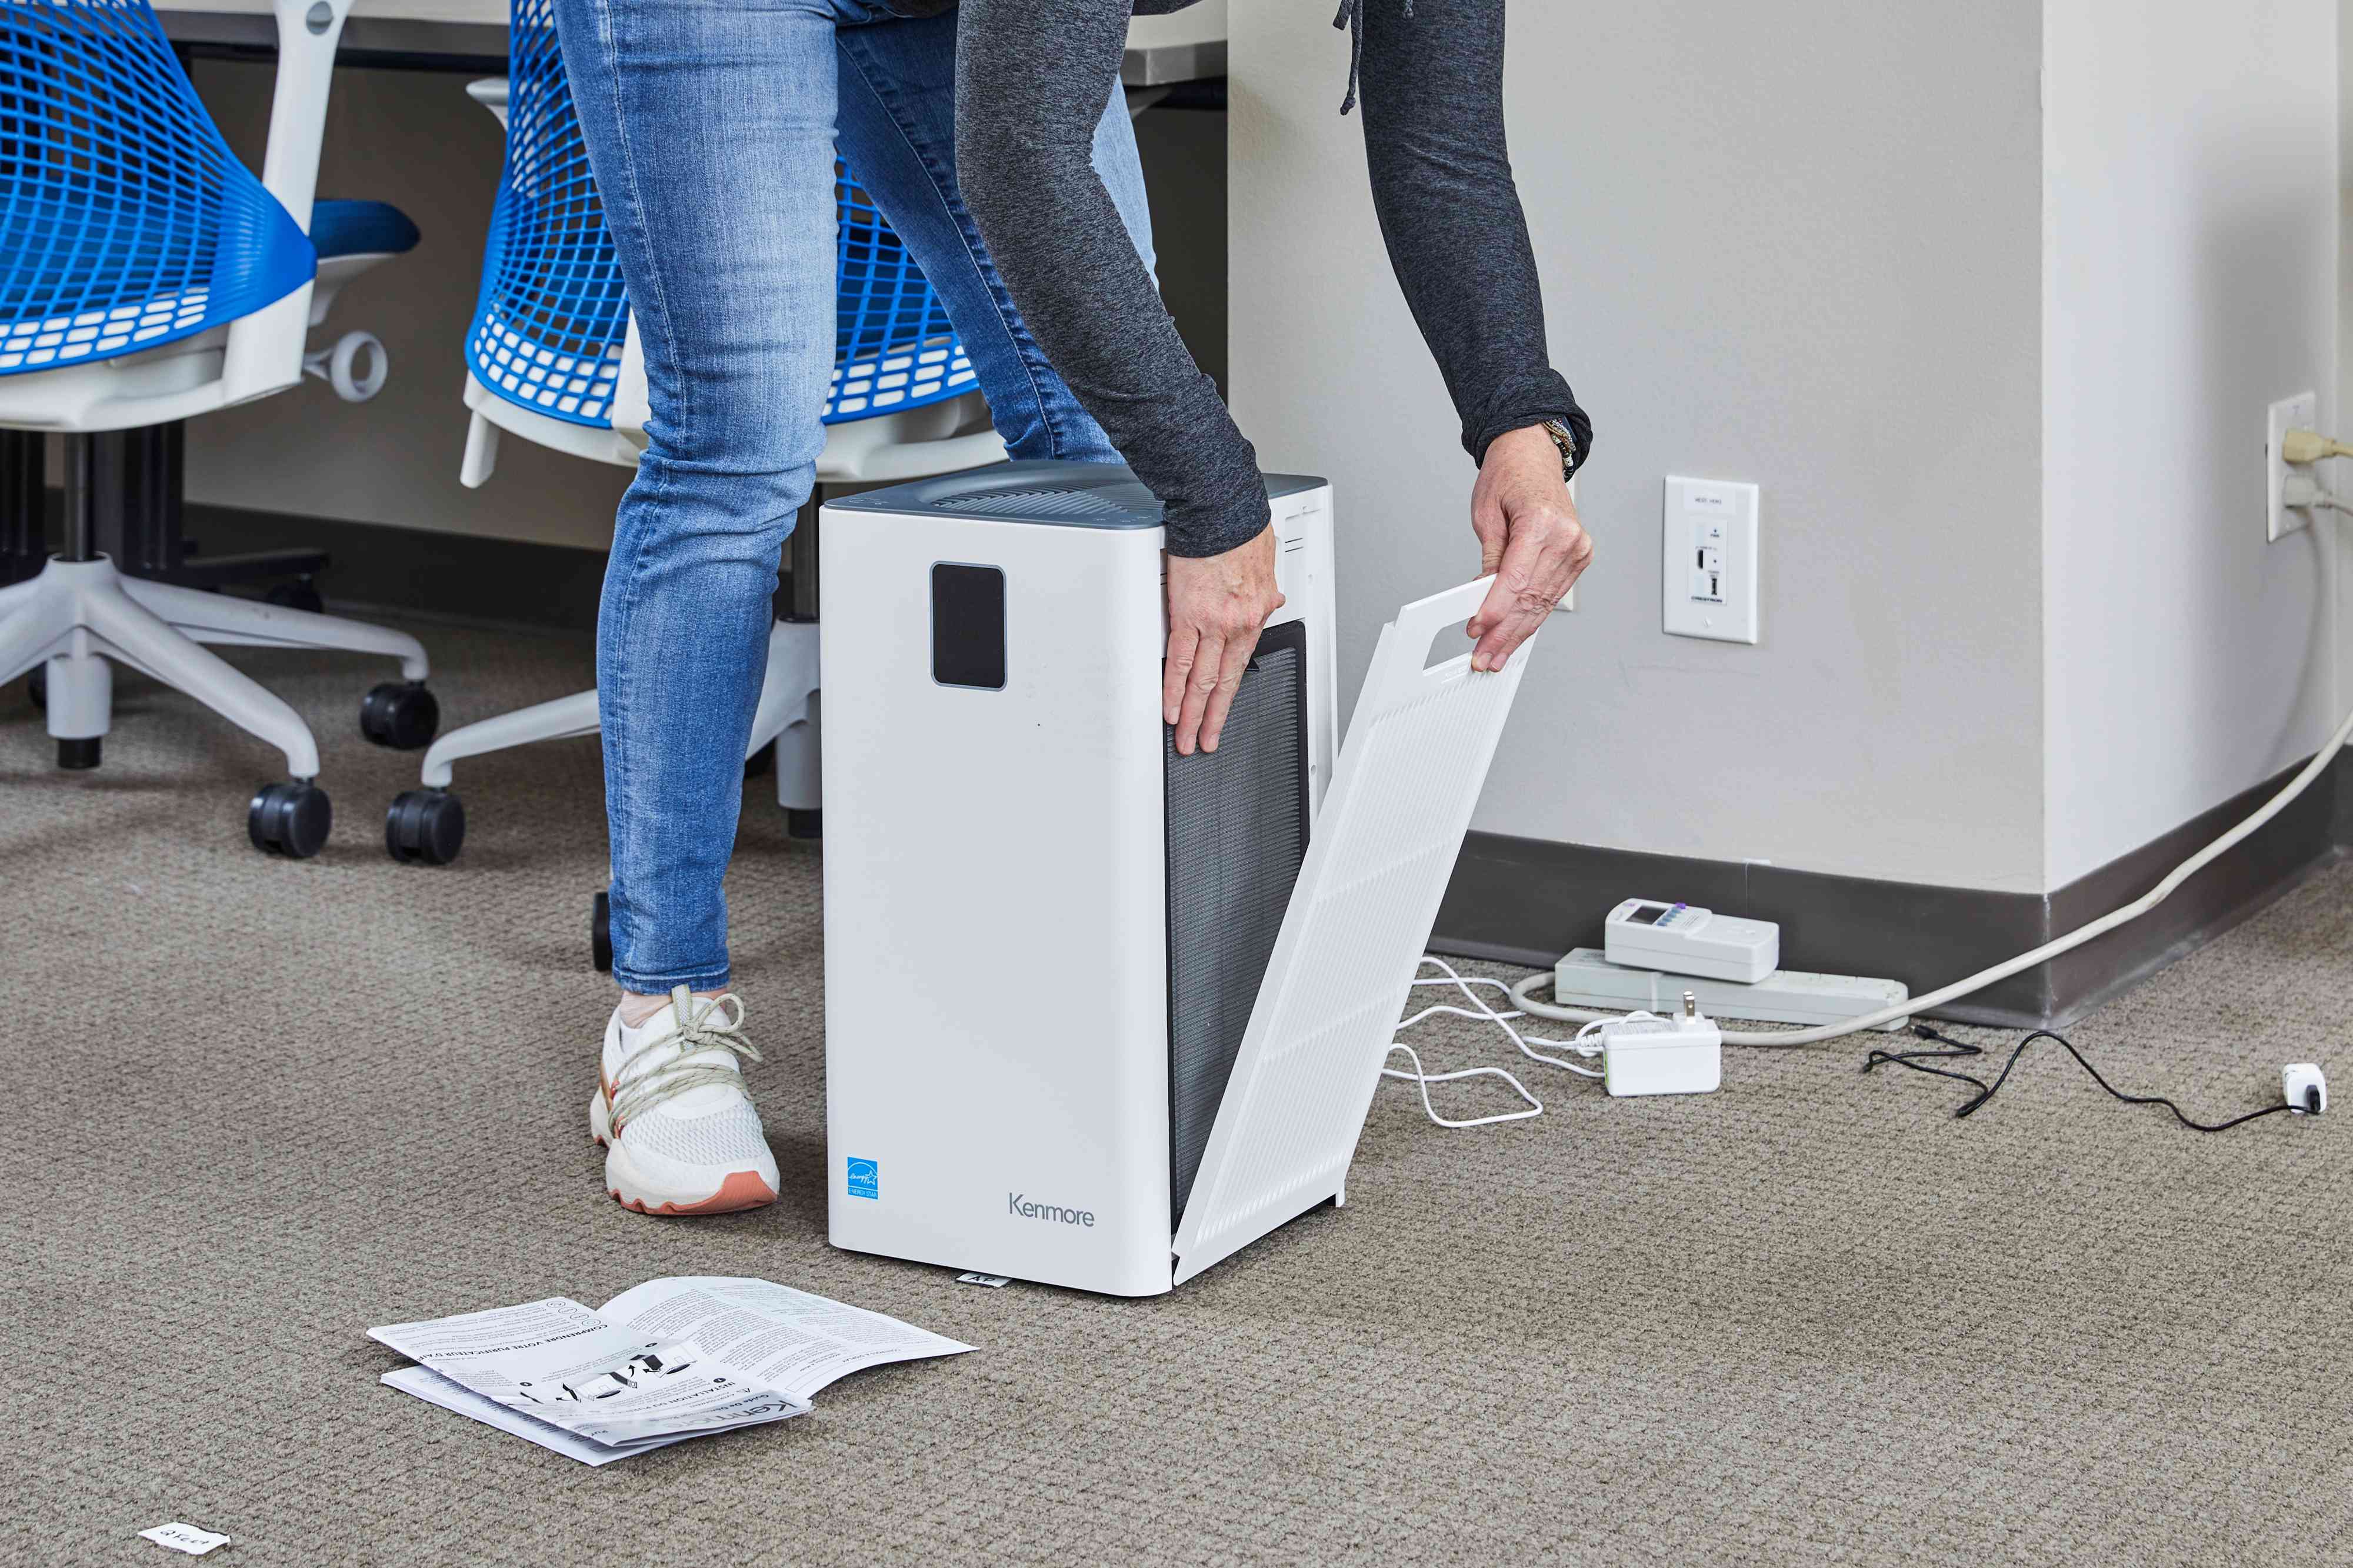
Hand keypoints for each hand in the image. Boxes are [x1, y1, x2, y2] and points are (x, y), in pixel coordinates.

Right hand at [1164, 526, 1284, 754]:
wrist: (1223, 512)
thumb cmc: (1240, 531)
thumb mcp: (1266, 564)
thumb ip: (1265, 591)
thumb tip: (1271, 601)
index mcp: (1254, 616)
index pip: (1240, 666)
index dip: (1229, 697)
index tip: (1220, 716)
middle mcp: (1237, 625)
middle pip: (1222, 682)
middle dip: (1211, 717)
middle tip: (1202, 743)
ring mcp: (1213, 624)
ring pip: (1202, 680)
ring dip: (1191, 713)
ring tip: (1183, 736)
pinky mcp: (1187, 614)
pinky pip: (1180, 659)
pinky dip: (1173, 687)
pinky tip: (1170, 707)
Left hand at [1467, 425, 1593, 670]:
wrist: (1533, 455)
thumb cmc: (1509, 476)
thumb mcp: (1486, 515)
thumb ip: (1489, 560)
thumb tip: (1481, 599)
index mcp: (1542, 522)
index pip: (1516, 580)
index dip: (1495, 611)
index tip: (1477, 630)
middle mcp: (1566, 538)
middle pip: (1531, 598)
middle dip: (1504, 632)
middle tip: (1484, 656)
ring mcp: (1577, 549)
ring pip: (1543, 604)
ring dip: (1518, 633)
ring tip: (1497, 655)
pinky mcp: (1579, 557)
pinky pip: (1552, 595)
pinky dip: (1533, 617)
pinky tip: (1517, 636)